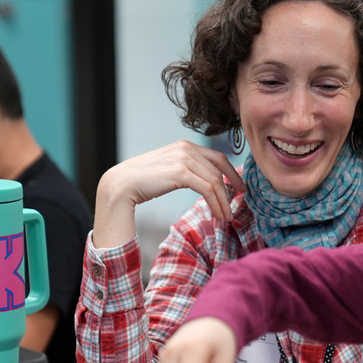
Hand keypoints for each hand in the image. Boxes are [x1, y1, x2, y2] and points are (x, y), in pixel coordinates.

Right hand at [92, 140, 246, 247]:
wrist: (122, 184)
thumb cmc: (144, 181)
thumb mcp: (170, 170)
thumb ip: (187, 170)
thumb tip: (206, 182)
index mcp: (185, 145)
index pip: (218, 157)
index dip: (232, 173)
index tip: (240, 188)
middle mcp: (186, 148)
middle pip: (219, 168)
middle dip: (232, 188)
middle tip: (237, 205)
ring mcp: (183, 158)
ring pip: (215, 181)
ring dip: (223, 202)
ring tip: (226, 217)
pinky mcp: (181, 172)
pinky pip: (207, 189)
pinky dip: (216, 204)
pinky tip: (218, 215)